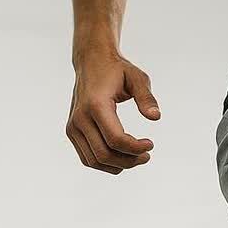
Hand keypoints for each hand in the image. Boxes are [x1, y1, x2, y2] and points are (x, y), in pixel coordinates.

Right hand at [66, 51, 159, 174]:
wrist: (91, 62)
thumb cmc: (117, 70)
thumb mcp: (137, 78)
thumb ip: (146, 98)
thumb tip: (156, 117)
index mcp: (96, 105)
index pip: (115, 139)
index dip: (135, 148)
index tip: (151, 144)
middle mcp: (80, 117)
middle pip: (104, 154)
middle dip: (129, 160)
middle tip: (147, 155)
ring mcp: (73, 126)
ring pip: (94, 161)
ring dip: (118, 165)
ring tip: (137, 157)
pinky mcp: (72, 131)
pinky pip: (87, 158)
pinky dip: (105, 163)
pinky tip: (122, 156)